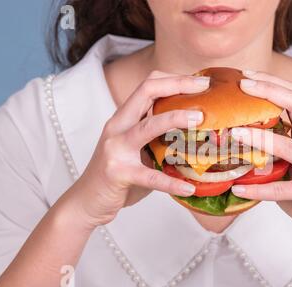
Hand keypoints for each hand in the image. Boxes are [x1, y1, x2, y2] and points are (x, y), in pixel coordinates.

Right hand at [65, 71, 209, 227]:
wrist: (86, 202)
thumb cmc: (118, 175)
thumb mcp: (138, 150)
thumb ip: (160, 140)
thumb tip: (200, 138)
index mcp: (124, 118)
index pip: (148, 85)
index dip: (175, 79)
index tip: (201, 81)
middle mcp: (118, 127)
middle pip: (147, 91)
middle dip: (178, 84)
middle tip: (205, 86)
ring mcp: (116, 148)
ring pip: (148, 126)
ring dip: (176, 118)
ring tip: (200, 119)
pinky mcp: (118, 173)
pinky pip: (150, 176)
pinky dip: (171, 182)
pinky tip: (189, 188)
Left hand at [230, 70, 291, 254]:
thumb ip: (273, 158)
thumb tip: (238, 152)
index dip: (273, 83)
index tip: (247, 76)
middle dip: (269, 91)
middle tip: (242, 85)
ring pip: (287, 146)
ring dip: (258, 138)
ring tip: (233, 134)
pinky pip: (282, 189)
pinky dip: (257, 190)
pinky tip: (237, 190)